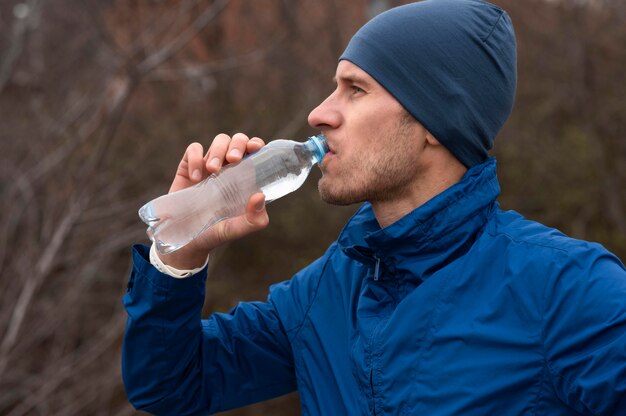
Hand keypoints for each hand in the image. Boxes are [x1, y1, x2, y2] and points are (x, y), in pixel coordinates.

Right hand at [158, 133, 268, 269]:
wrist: (185, 241)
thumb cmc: (215, 233)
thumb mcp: (236, 230)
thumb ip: (253, 219)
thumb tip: (260, 196)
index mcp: (245, 177)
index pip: (254, 152)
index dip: (256, 144)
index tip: (255, 147)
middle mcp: (229, 168)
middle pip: (238, 140)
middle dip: (237, 144)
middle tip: (233, 159)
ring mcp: (209, 165)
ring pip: (219, 141)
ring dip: (218, 150)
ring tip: (213, 170)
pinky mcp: (189, 166)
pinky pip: (193, 149)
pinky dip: (195, 158)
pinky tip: (195, 178)